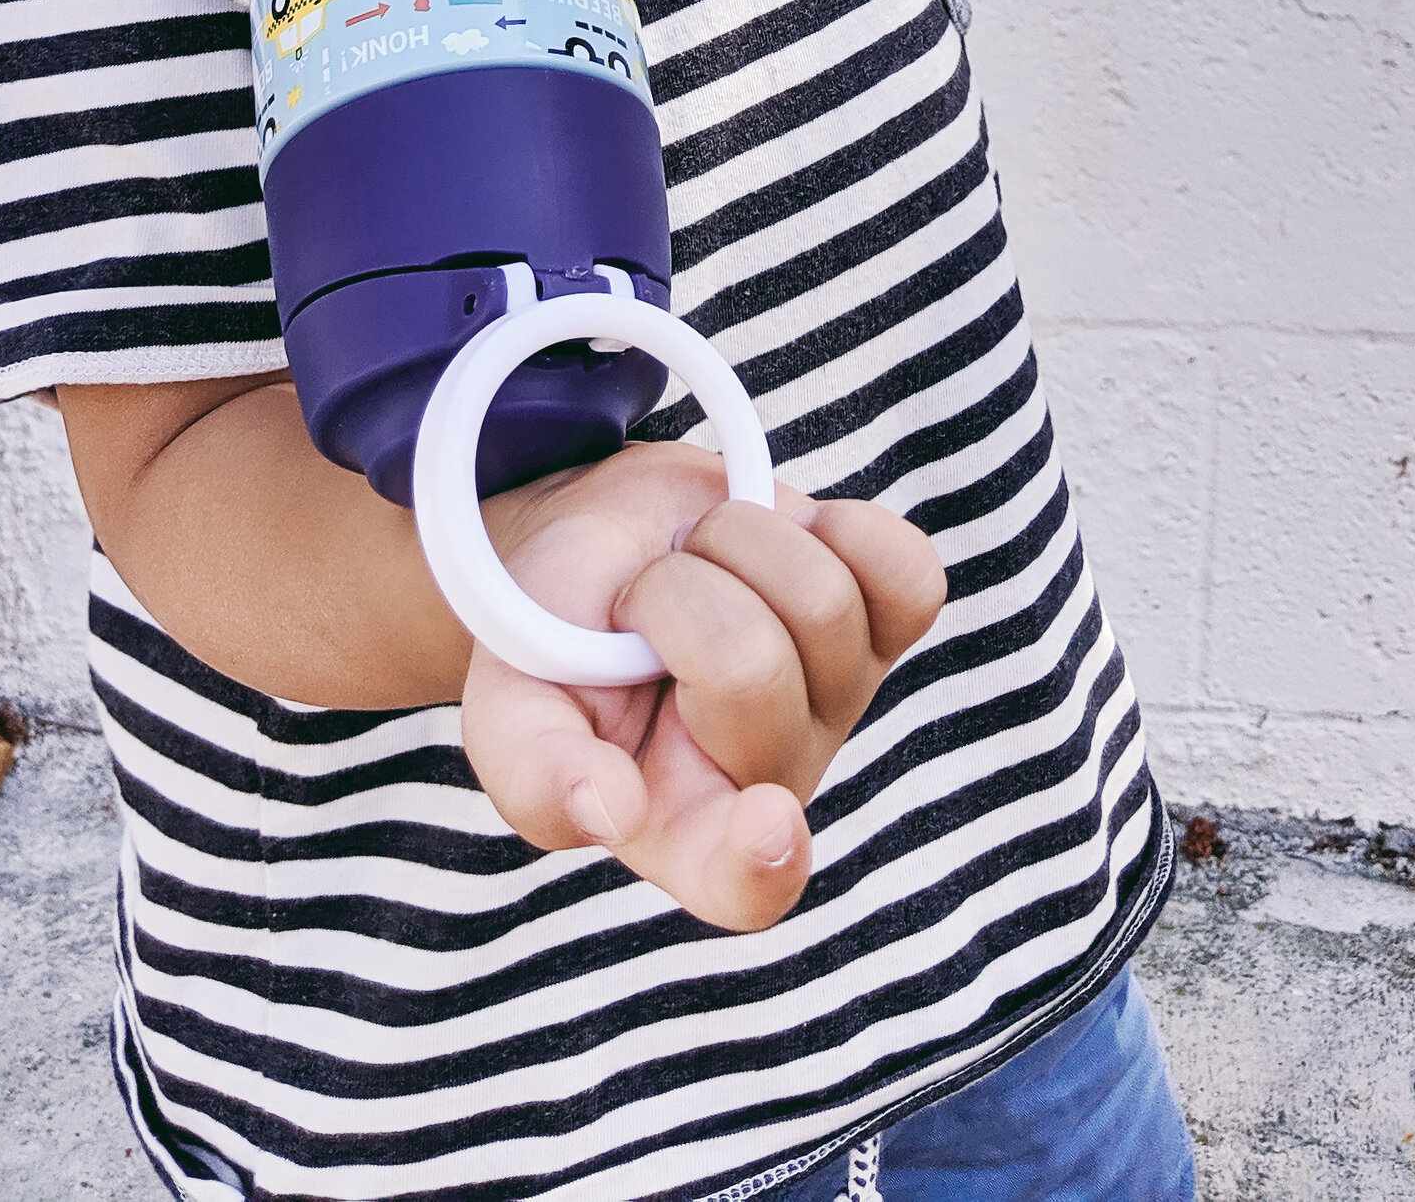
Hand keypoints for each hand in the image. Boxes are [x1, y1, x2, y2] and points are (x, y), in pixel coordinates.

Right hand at [461, 441, 945, 932]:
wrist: (602, 543)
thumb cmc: (551, 643)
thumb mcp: (509, 709)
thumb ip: (537, 773)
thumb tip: (610, 812)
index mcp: (683, 831)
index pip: (746, 884)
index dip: (761, 861)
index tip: (766, 820)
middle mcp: (774, 778)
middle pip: (753, 668)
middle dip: (672, 593)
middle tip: (639, 601)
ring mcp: (841, 698)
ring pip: (822, 602)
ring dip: (732, 544)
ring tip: (698, 565)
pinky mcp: (886, 623)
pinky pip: (905, 573)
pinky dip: (836, 529)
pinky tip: (784, 540)